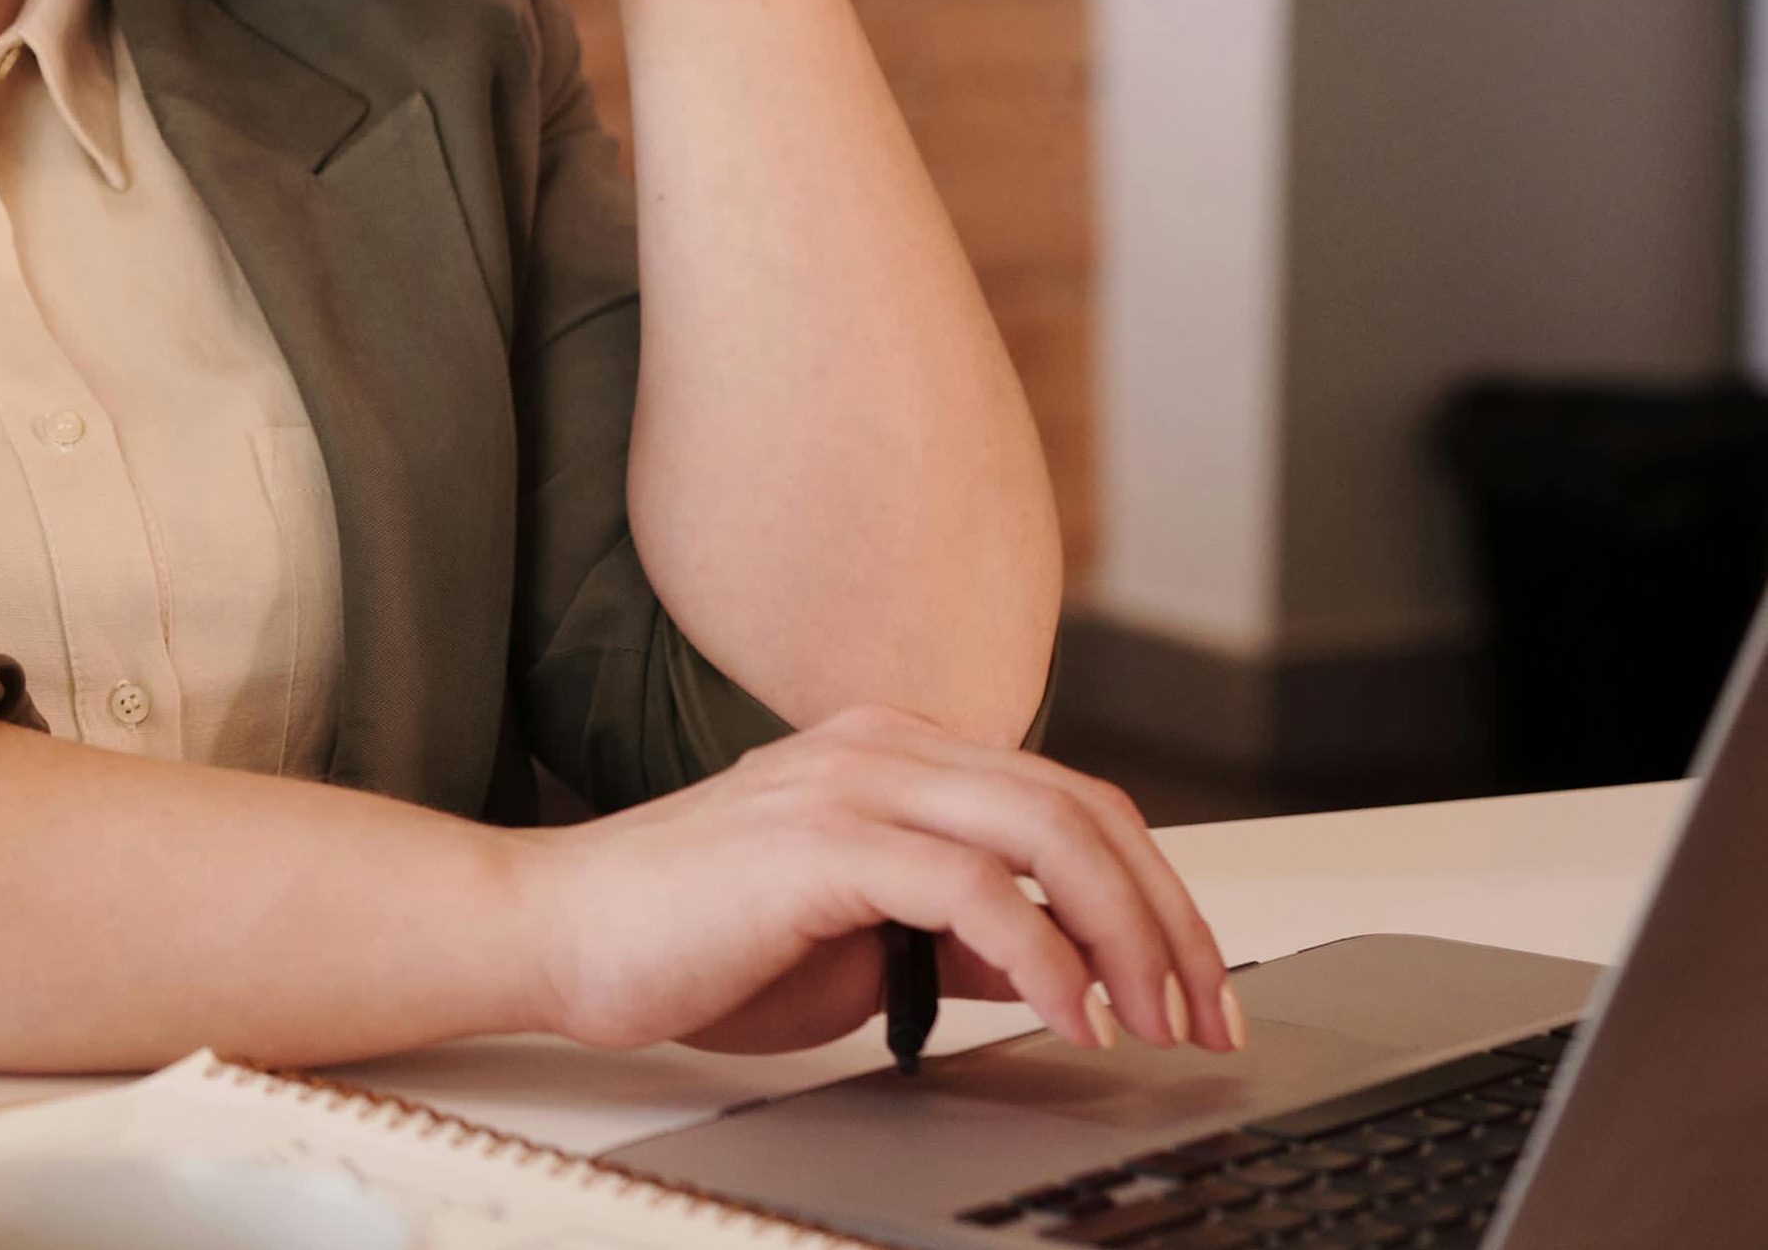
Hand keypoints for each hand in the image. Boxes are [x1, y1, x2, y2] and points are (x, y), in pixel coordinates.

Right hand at [514, 704, 1241, 1058]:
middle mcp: (881, 747)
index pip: (1066, 799)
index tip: (1190, 986)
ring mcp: (851, 784)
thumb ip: (951, 935)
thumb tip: (1050, 969)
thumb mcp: (855, 938)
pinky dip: (1044, 956)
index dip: (1150, 891)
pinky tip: (1068, 1016)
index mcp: (891, 754)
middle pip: (1082, 806)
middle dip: (1167, 915)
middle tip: (1206, 1012)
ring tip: (1154, 1020)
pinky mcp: (822, 841)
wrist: (562, 931)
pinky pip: (975, 887)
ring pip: (1048, 829)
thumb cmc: (690, 937)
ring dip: (1127, 935)